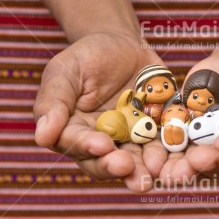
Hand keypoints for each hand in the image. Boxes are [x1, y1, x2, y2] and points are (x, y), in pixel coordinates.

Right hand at [33, 32, 167, 191]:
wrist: (123, 45)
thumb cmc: (87, 57)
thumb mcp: (65, 71)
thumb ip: (54, 101)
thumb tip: (42, 136)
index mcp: (74, 131)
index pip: (77, 144)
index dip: (87, 147)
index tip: (101, 145)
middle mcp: (103, 142)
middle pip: (107, 162)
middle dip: (117, 166)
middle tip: (127, 168)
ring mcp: (132, 140)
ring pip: (137, 160)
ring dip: (145, 169)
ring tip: (153, 172)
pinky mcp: (156, 132)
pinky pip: (164, 145)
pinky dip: (170, 152)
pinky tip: (176, 157)